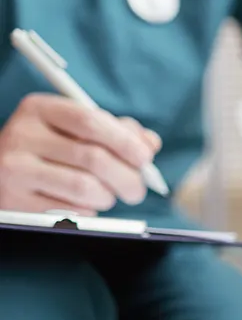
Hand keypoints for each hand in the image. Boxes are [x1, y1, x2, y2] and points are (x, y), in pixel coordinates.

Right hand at [0, 94, 161, 214]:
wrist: (1, 172)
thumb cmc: (49, 148)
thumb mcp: (76, 129)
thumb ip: (116, 131)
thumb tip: (150, 143)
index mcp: (40, 109)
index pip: (91, 121)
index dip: (125, 142)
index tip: (145, 159)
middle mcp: (22, 135)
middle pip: (93, 158)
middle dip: (127, 178)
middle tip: (137, 190)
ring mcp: (14, 169)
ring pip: (84, 187)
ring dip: (108, 197)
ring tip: (109, 196)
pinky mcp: (13, 200)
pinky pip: (69, 210)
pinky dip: (89, 211)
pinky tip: (85, 204)